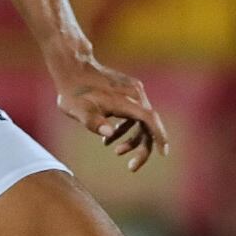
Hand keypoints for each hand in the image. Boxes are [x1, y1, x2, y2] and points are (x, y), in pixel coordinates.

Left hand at [52, 52, 171, 171]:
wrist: (72, 67)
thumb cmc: (73, 91)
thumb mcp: (78, 110)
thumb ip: (94, 122)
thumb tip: (109, 133)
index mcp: (127, 101)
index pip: (150, 120)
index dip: (159, 137)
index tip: (164, 154)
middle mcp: (135, 94)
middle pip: (148, 124)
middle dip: (142, 147)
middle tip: (132, 167)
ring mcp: (132, 91)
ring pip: (140, 120)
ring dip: (131, 137)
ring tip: (114, 150)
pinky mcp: (127, 91)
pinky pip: (133, 113)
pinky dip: (125, 127)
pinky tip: (108, 138)